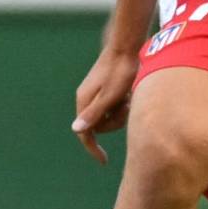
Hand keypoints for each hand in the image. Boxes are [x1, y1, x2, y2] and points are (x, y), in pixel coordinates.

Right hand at [72, 46, 138, 163]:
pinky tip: (130, 91)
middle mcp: (87, 99)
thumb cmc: (120, 71)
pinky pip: (115, 105)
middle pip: (100, 125)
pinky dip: (124, 102)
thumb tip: (77, 130)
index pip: (85, 133)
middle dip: (115, 121)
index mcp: (84, 101)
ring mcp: (97, 94)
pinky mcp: (107, 89)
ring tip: (129, 95)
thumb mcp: (110, 95)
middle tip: (127, 105)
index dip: (94, 148)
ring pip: (110, 115)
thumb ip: (94, 113)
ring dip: (122, 111)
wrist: (126, 46)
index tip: (104, 161)